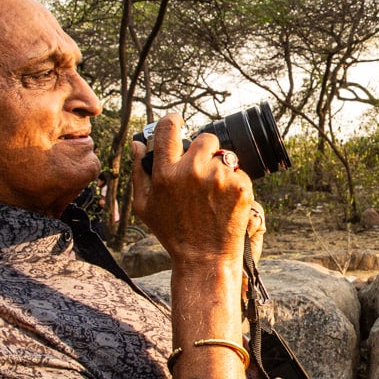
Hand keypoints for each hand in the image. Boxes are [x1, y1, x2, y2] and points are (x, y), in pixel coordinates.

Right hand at [130, 113, 253, 267]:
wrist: (205, 258)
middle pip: (205, 138)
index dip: (173, 121)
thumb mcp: (145, 206)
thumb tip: (138, 143)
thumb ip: (139, 171)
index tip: (178, 121)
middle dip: (204, 150)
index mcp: (166, 173)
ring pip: (224, 156)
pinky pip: (239, 172)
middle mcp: (192, 171)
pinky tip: (225, 201)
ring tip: (213, 193)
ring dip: (220, 168)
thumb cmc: (173, 233)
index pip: (169, 129)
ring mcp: (218, 177)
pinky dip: (234, 183)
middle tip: (201, 169)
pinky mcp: (240, 186)